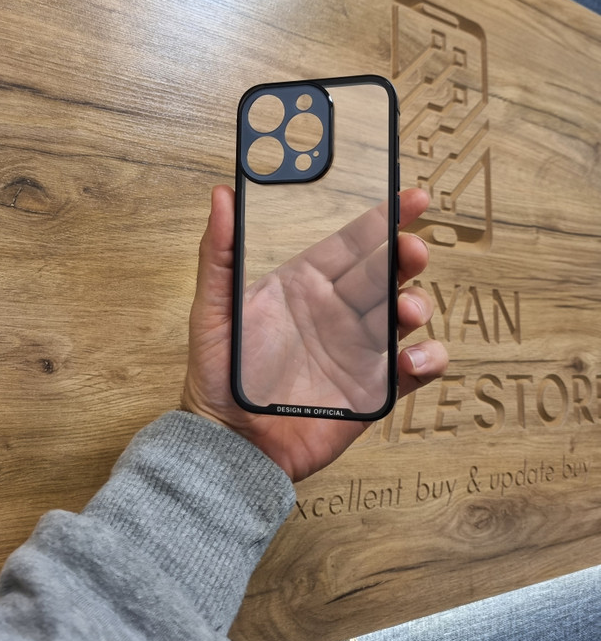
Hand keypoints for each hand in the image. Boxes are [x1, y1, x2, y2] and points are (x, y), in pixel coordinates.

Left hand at [182, 185, 447, 480]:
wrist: (232, 445)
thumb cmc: (217, 375)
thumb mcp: (213, 309)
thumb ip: (219, 252)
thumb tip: (221, 195)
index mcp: (306, 284)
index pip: (352, 242)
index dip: (384, 217)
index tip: (412, 198)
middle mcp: (337, 311)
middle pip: (386, 272)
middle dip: (406, 255)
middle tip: (413, 250)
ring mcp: (358, 349)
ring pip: (404, 314)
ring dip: (416, 305)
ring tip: (405, 310)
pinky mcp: (373, 389)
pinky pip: (413, 370)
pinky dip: (426, 361)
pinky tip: (410, 361)